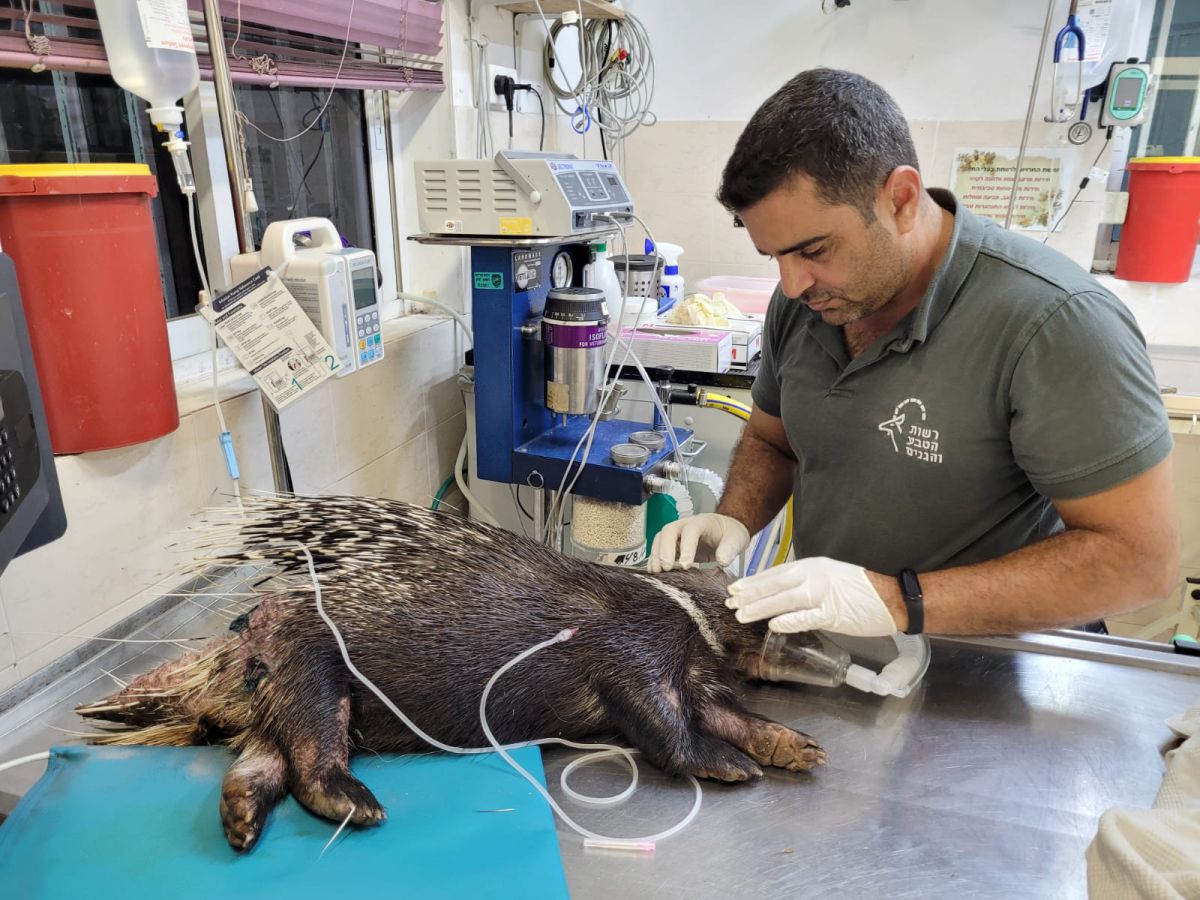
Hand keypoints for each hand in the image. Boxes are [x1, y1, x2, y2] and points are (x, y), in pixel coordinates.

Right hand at [648, 513, 750, 572]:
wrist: (727, 530)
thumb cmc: (730, 533)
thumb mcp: (736, 539)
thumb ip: (730, 549)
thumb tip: (722, 560)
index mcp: (702, 522)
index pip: (690, 531)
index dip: (686, 547)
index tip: (685, 565)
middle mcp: (686, 525)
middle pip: (668, 531)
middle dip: (664, 549)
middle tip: (666, 568)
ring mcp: (678, 534)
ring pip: (660, 539)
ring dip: (656, 555)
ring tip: (657, 572)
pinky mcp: (674, 545)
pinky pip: (660, 549)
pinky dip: (655, 560)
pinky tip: (654, 572)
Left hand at [726, 557, 898, 636]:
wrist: (891, 597)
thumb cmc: (860, 589)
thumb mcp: (829, 575)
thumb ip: (805, 582)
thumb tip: (781, 592)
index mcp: (812, 566)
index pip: (775, 573)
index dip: (754, 582)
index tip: (736, 588)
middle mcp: (814, 576)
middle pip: (774, 585)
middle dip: (750, 594)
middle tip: (730, 601)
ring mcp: (823, 594)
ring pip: (784, 600)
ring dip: (761, 607)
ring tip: (742, 614)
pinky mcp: (833, 613)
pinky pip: (805, 617)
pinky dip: (789, 620)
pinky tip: (773, 624)